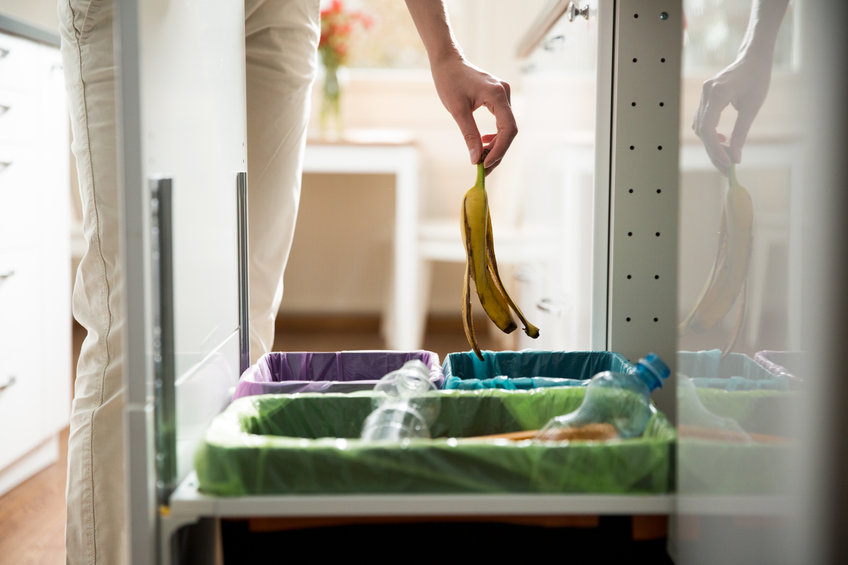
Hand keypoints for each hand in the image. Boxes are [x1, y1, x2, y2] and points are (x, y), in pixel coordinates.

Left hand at [430, 56, 516, 173]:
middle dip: (497, 151)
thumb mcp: (457, 111)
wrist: (448, 62)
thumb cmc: (450, 82)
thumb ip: (469, 135)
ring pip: (506, 128)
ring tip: (481, 157)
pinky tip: (483, 142)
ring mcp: (503, 95)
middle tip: (483, 168)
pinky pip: (502, 121)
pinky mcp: (499, 97)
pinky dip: (495, 135)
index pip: (508, 129)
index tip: (485, 164)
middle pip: (509, 130)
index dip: (499, 150)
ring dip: (496, 145)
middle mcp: (504, 93)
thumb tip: (476, 159)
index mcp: (497, 95)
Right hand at [692, 49, 773, 174]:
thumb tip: (736, 157)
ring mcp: (703, 95)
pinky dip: (710, 134)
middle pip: (702, 131)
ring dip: (711, 144)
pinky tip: (722, 140)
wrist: (753, 58)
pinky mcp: (705, 97)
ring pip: (700, 127)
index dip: (715, 149)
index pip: (708, 128)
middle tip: (726, 168)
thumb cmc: (757, 79)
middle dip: (713, 151)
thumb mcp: (752, 107)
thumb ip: (741, 133)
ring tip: (726, 156)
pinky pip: (702, 121)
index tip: (727, 163)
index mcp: (717, 93)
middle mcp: (706, 93)